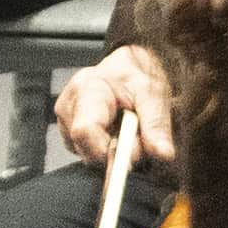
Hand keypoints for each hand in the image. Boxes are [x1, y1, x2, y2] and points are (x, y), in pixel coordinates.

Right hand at [56, 45, 176, 165]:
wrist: (126, 68)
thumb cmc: (136, 78)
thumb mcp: (154, 97)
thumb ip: (157, 126)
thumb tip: (162, 154)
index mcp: (87, 91)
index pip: (85, 131)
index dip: (107, 152)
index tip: (131, 160)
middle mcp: (68, 104)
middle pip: (85, 148)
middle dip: (114, 154)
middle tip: (136, 139)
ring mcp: (65, 117)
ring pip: (86, 154)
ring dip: (110, 152)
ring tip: (125, 132)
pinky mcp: (66, 128)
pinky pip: (85, 151)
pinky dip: (103, 149)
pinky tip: (113, 133)